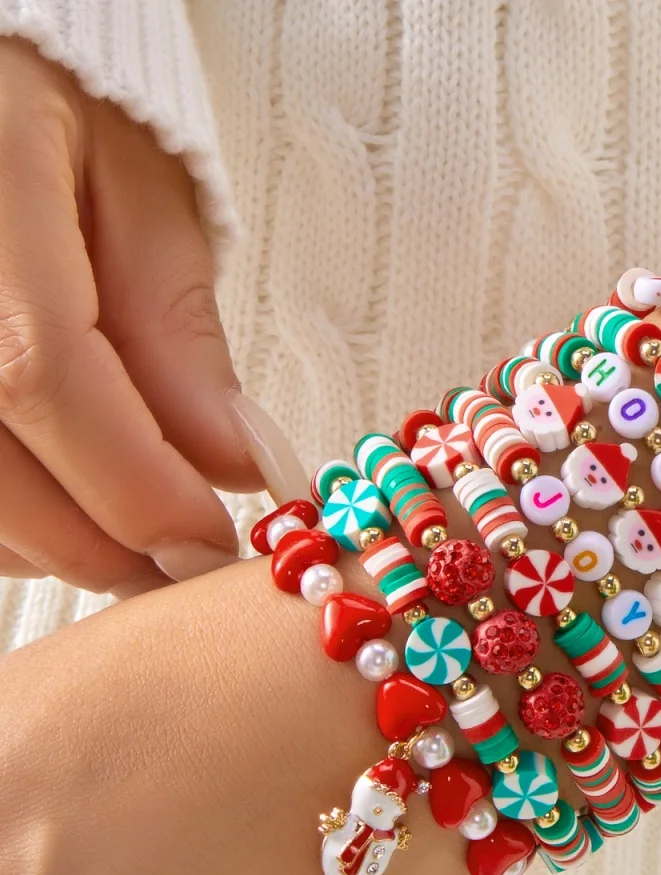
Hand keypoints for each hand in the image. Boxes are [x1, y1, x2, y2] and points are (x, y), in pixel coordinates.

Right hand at [0, 38, 262, 596]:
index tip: (214, 542)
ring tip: (134, 528)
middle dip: (104, 542)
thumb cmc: (65, 121)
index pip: (39, 374)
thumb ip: (179, 334)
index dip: (134, 483)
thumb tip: (237, 464)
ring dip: (54, 544)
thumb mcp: (145, 199)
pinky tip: (66, 503)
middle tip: (188, 565)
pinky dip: (10, 525)